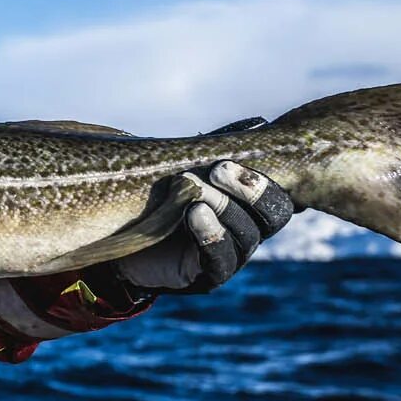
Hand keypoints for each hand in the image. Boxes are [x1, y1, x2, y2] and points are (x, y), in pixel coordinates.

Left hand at [99, 161, 293, 297]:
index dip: (267, 177)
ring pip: (247, 234)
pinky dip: (210, 236)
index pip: (279, 192)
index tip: (235, 157)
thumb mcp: (183, 168)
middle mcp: (248, 229)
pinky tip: (194, 215)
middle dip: (251, 189)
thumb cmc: (157, 197)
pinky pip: (220, 260)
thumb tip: (256, 123)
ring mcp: (232, 255)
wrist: (120, 239)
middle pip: (273, 214)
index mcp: (249, 203)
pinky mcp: (208, 276)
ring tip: (195, 193)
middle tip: (217, 170)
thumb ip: (213, 150)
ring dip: (224, 208)